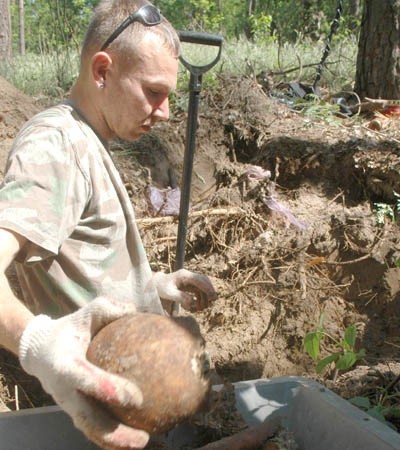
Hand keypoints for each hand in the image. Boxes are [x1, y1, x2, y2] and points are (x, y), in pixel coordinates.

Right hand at [19, 297, 148, 449]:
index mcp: (65, 365)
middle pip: (88, 420)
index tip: (137, 398)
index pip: (87, 380)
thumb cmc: (69, 328)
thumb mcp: (86, 313)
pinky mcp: (74, 410)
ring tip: (143, 442)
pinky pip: (93, 426)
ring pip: (91, 430)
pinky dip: (113, 435)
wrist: (40, 349)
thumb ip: (109, 309)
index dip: (110, 390)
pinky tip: (136, 433)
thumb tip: (137, 311)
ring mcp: (68, 405)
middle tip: (143, 438)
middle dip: (115, 434)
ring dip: (116, 442)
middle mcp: (65, 391)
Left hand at [152, 269, 216, 310]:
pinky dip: (201, 297)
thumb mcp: (168, 293)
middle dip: (209, 289)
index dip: (207, 287)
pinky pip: (199, 290)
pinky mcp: (189, 285)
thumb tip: (192, 302)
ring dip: (205, 296)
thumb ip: (180, 297)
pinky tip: (198, 306)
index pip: (199, 279)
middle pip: (204, 280)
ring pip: (203, 285)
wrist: (155, 285)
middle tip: (214, 300)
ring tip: (203, 307)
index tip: (212, 296)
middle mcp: (188, 275)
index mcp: (184, 275)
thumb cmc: (160, 288)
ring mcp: (189, 280)